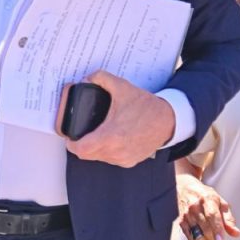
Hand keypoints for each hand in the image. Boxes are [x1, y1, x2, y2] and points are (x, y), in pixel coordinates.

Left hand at [55, 70, 173, 167]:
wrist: (169, 121)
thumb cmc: (146, 106)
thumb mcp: (122, 87)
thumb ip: (101, 78)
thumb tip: (86, 79)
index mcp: (111, 136)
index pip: (81, 149)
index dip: (71, 143)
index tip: (69, 135)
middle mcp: (117, 151)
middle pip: (86, 154)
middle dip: (80, 144)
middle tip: (80, 132)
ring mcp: (124, 159)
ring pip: (98, 157)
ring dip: (93, 148)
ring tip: (94, 133)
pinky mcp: (130, 161)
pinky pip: (110, 159)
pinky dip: (105, 151)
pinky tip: (107, 138)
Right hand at [176, 172, 239, 239]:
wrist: (184, 188)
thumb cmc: (204, 195)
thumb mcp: (220, 202)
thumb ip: (229, 218)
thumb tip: (236, 233)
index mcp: (207, 200)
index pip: (212, 216)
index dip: (217, 230)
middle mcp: (195, 208)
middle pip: (205, 230)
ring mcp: (186, 216)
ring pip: (197, 237)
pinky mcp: (182, 223)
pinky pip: (191, 239)